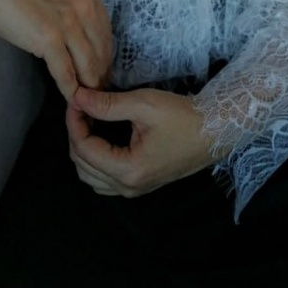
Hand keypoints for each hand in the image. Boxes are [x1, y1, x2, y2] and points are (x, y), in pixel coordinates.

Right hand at [0, 0, 111, 100]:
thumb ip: (70, 8)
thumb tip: (75, 34)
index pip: (105, 33)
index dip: (104, 57)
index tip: (100, 72)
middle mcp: (86, 5)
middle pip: (102, 51)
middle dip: (100, 76)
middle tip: (97, 94)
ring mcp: (69, 22)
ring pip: (88, 65)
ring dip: (89, 88)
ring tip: (87, 103)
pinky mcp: (50, 38)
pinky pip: (65, 72)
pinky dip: (70, 90)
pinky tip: (71, 101)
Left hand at [65, 86, 215, 197]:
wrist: (214, 131)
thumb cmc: (183, 117)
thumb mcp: (144, 104)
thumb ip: (107, 103)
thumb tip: (78, 97)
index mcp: (129, 169)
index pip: (84, 149)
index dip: (74, 122)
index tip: (75, 99)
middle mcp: (128, 186)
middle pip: (82, 165)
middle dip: (76, 134)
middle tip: (81, 106)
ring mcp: (134, 189)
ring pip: (90, 176)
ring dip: (83, 148)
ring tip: (89, 119)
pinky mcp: (139, 184)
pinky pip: (103, 180)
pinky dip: (94, 159)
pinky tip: (101, 136)